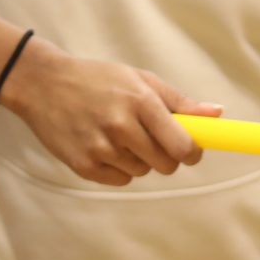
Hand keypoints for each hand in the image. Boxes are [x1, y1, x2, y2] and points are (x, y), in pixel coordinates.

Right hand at [0, 41, 216, 186]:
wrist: (43, 84)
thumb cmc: (97, 79)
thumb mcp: (139, 79)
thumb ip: (179, 101)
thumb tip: (216, 114)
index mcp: (140, 101)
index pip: (183, 145)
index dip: (193, 152)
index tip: (190, 149)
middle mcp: (121, 125)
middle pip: (166, 164)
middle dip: (166, 156)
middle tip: (151, 139)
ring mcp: (100, 147)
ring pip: (142, 171)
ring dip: (138, 159)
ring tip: (118, 135)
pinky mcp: (83, 165)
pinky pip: (120, 180)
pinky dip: (118, 168)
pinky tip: (103, 145)